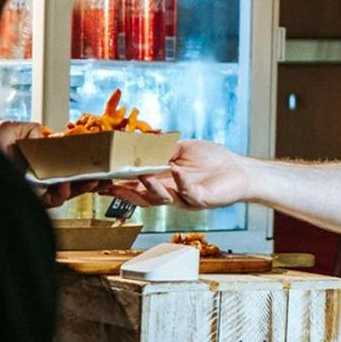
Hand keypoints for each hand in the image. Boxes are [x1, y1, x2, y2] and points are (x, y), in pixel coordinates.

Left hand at [0, 120, 106, 208]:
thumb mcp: (7, 129)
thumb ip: (28, 128)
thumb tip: (45, 135)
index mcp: (30, 160)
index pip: (58, 160)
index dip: (75, 159)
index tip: (90, 156)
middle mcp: (33, 176)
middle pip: (67, 176)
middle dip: (86, 175)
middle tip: (101, 172)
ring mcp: (34, 191)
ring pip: (66, 191)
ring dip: (81, 186)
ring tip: (92, 180)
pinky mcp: (32, 203)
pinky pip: (55, 201)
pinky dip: (63, 194)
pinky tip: (65, 186)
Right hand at [107, 140, 250, 209]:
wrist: (240, 170)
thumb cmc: (212, 159)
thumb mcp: (181, 149)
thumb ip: (161, 148)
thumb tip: (139, 141)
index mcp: (163, 183)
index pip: (136, 187)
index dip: (118, 185)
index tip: (100, 182)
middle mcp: (171, 194)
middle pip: (143, 198)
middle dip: (126, 193)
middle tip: (110, 186)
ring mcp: (186, 199)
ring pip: (163, 198)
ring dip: (151, 187)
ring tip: (141, 174)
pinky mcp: (202, 200)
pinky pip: (188, 192)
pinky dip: (181, 180)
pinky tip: (175, 169)